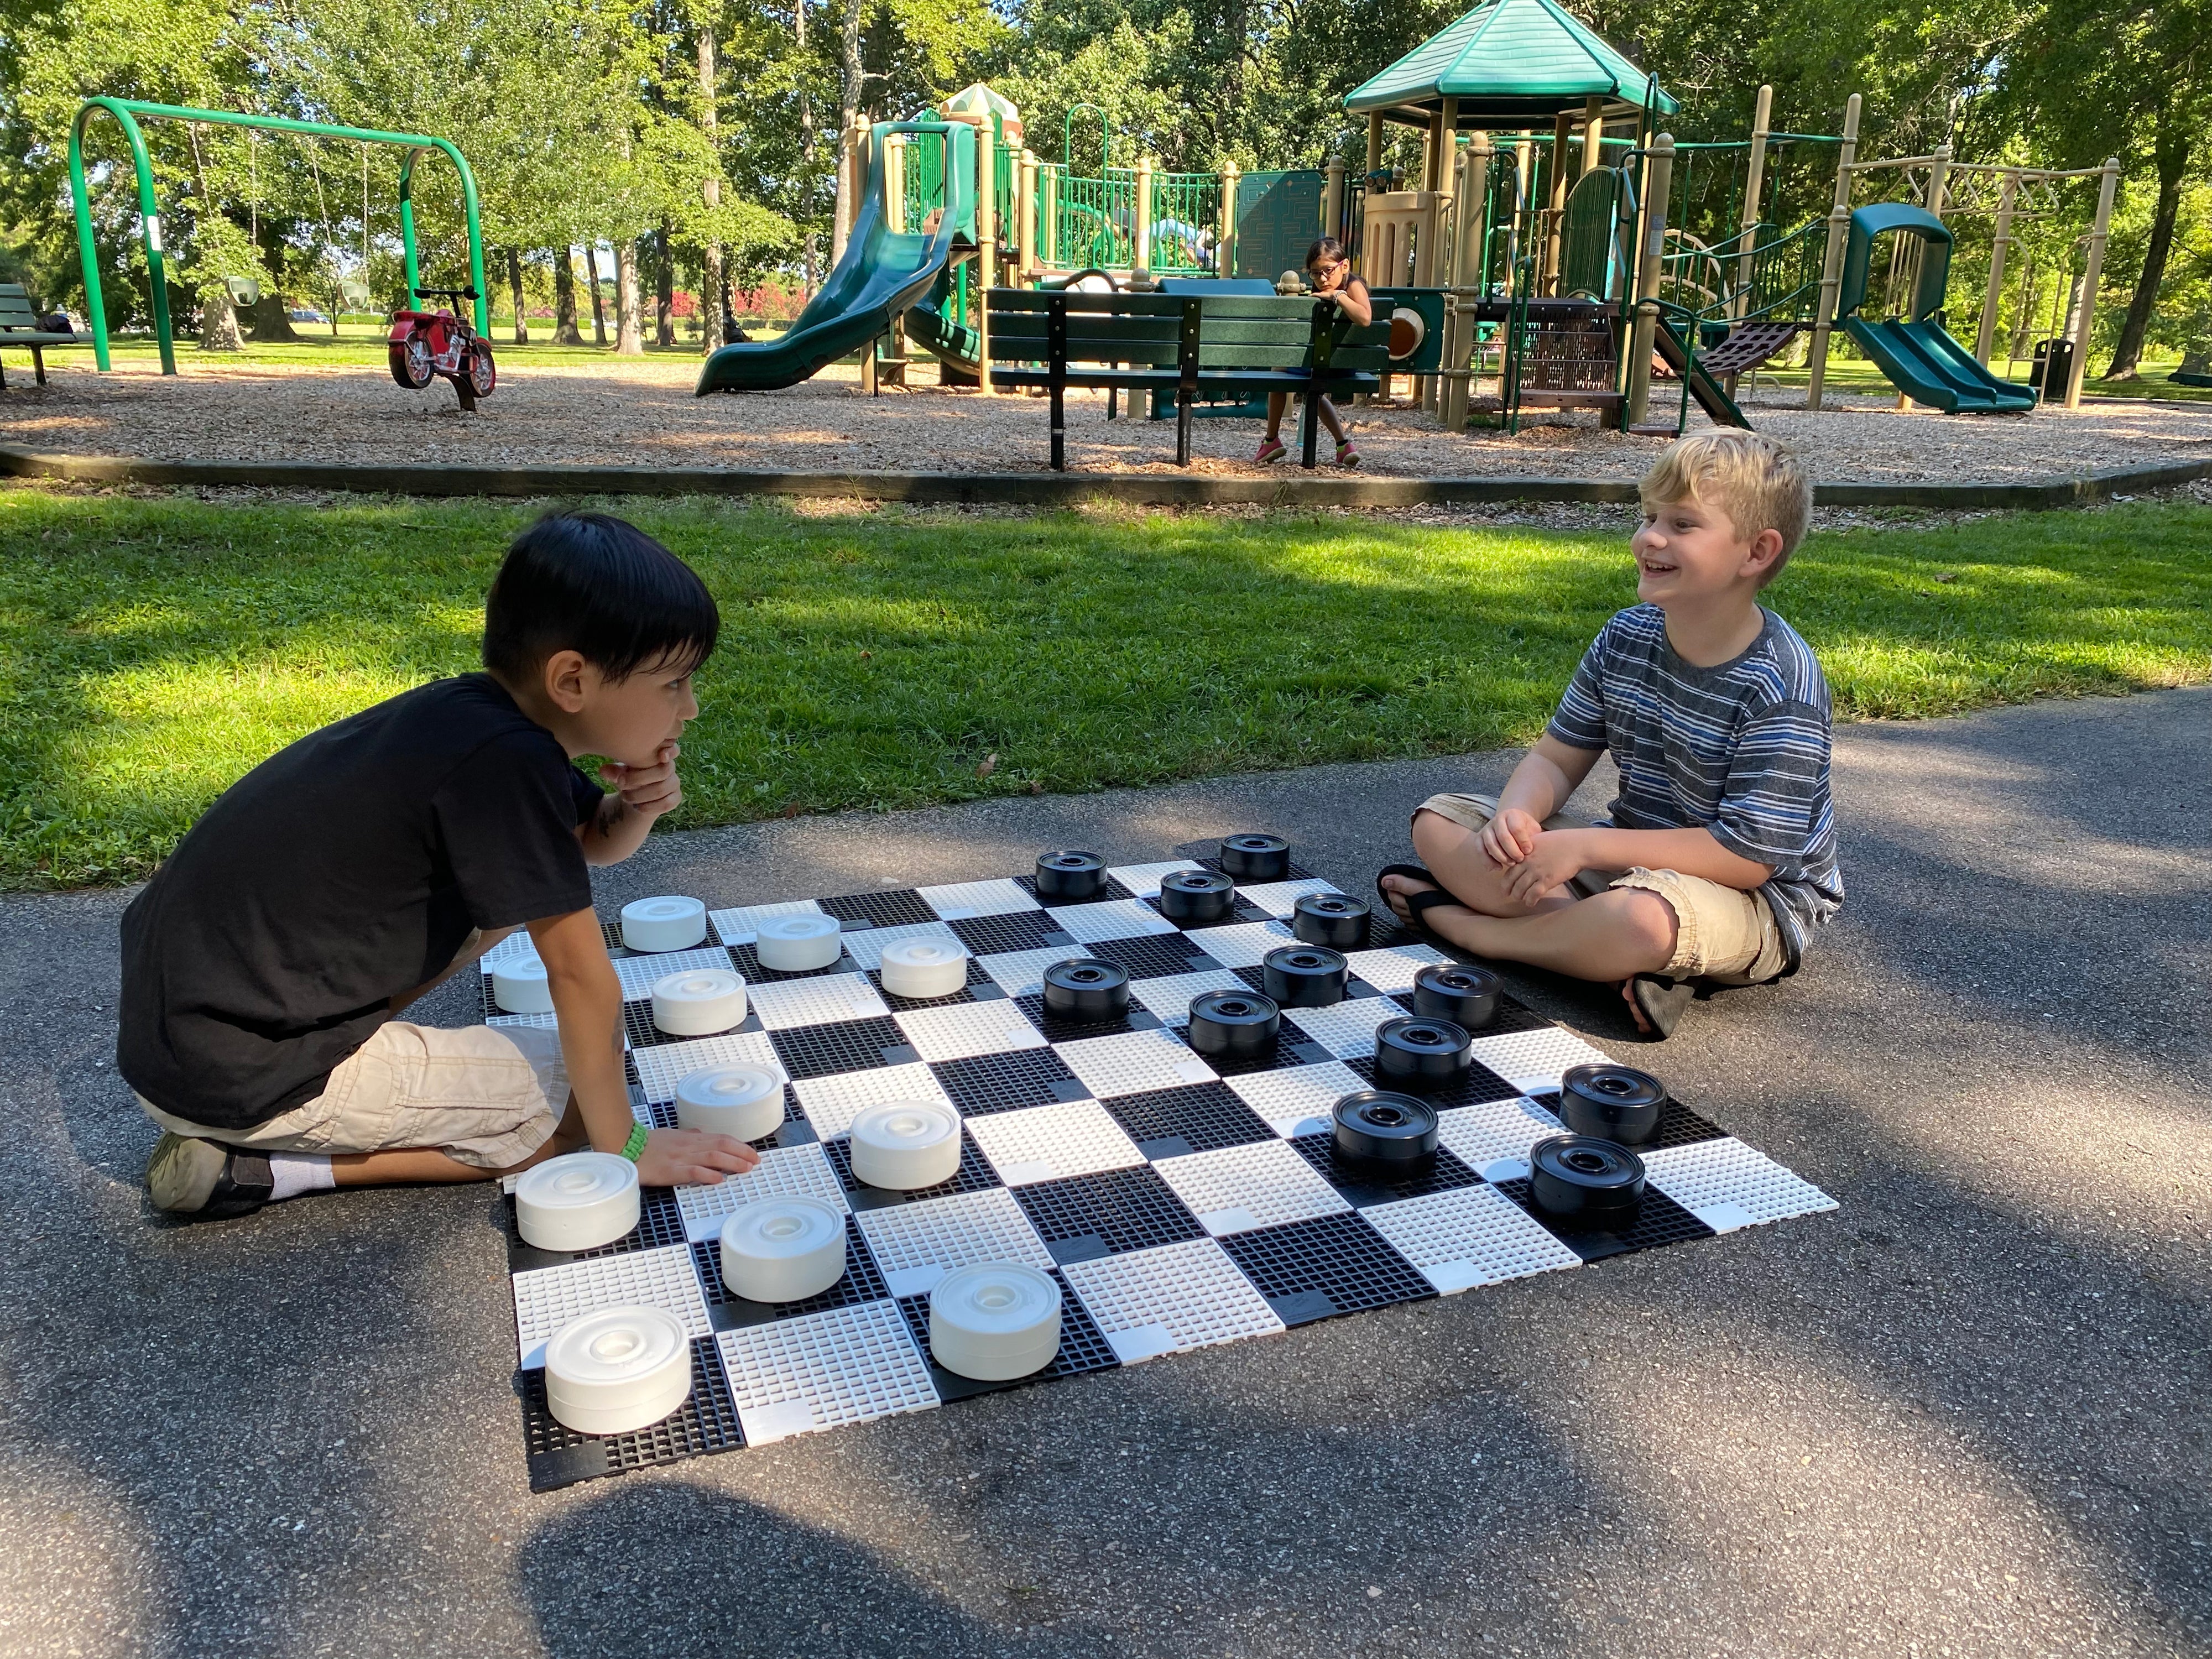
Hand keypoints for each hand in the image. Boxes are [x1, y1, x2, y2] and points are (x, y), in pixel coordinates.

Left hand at [601, 740, 682, 822]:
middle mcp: (670, 767)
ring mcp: (674, 783)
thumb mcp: (620, 773)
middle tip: (620, 783)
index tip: (661, 755)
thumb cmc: (629, 778)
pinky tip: (637, 807)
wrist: (636, 799)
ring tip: (625, 796)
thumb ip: (614, 771)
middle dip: (639, 779)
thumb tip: (603, 770)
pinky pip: (666, 803)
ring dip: (640, 795)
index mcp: (659, 755)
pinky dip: (649, 806)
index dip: (671, 751)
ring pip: (661, 789)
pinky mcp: (675, 798)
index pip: (673, 749)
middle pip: (664, 771)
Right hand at [635, 1125, 759, 1186]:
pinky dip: (707, 1174)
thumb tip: (702, 1133)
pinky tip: (719, 1179)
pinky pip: (692, 1171)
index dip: (739, 1145)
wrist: (624, 1147)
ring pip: (711, 1156)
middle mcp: (688, 1145)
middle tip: (757, 1160)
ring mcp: (680, 1157)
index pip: (720, 1138)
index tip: (752, 1152)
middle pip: (721, 1145)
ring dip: (732, 1162)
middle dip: (742, 1152)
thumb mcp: (670, 1135)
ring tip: (746, 1168)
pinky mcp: (670, 1170)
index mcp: (689, 1138)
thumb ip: (688, 1136)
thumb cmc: (646, 1144)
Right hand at [1479, 807, 1543, 867]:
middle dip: (1512, 851)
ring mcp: (1487, 828)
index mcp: (1512, 814)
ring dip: (1502, 857)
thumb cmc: (1526, 830)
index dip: (1523, 841)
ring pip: (1491, 844)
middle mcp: (1497, 819)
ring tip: (1512, 864)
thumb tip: (1537, 851)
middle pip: (1503, 836)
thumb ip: (1534, 837)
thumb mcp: (1533, 829)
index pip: (1516, 828)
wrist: (1512, 823)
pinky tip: (1498, 868)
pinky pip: (1480, 850)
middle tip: (1520, 860)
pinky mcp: (1479, 837)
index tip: (1529, 851)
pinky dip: (1488, 861)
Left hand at [1500, 828, 1587, 907]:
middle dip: (1509, 891)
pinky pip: (1533, 895)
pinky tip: (1531, 903)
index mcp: (1524, 852)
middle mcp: (1527, 862)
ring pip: (1520, 890)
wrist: (1578, 846)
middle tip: (1509, 895)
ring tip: (1522, 899)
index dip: (1506, 881)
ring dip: (1519, 897)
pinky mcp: (1547, 880)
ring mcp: (1536, 872)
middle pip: (1511, 881)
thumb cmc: (1562, 841)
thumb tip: (1522, 855)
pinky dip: (1530, 901)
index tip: (1505, 887)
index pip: (1508, 870)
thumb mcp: (1539, 839)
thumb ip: (1528, 848)